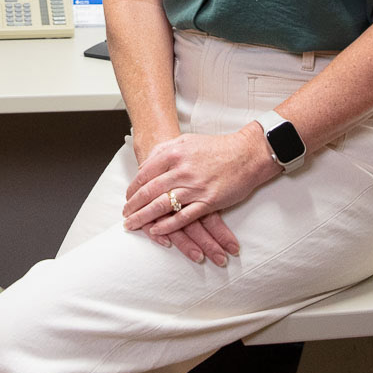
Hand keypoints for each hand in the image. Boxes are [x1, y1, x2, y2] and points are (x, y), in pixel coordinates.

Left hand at [121, 126, 280, 263]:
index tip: (127, 197)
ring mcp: (194, 187)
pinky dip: (167, 226)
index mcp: (174, 153)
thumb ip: (165, 151)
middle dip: (133, 206)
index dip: (133, 188)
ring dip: (143, 217)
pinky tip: (156, 231)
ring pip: (161, 206)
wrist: (247, 154)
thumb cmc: (217, 147)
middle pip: (149, 191)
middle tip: (124, 215)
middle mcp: (181, 170)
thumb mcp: (186, 141)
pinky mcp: (208, 202)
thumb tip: (145, 166)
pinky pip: (183, 217)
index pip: (144, 174)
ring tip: (132, 225)